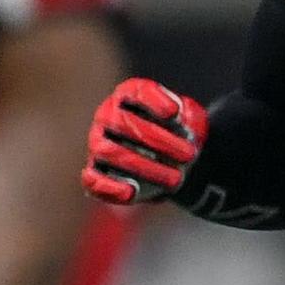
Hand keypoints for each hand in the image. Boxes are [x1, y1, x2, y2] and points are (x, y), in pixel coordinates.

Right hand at [83, 78, 206, 206]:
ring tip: (175, 179)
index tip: (173, 113)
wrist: (171, 163)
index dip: (153, 101)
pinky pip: (93, 179)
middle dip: (159, 140)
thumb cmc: (178, 135)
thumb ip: (190, 115)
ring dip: (143, 166)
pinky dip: (109, 187)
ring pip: (110, 152)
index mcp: (129, 95)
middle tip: (189, 155)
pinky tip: (130, 193)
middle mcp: (108, 115)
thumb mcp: (191, 120)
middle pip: (124, 123)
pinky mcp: (95, 172)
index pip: (136, 92)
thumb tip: (181, 117)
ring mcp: (98, 143)